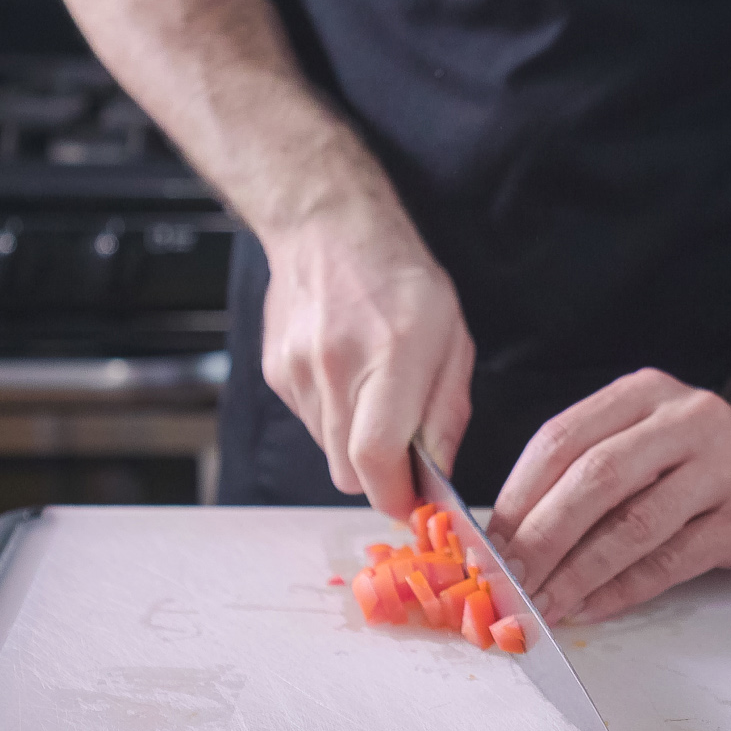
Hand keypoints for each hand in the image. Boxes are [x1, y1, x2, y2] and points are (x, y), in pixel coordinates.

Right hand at [259, 212, 473, 518]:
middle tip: (401, 449)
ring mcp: (298, 371)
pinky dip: (331, 417)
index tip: (412, 503)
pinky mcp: (276, 373)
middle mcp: (336, 367)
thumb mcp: (453, 339)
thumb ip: (446, 413)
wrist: (328, 228)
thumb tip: (437, 474)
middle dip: (378, 475)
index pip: (377, 458)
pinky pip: (308, 422)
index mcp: (391, 356)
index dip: (395, 496)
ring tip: (371, 392)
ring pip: (327, 451)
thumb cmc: (402, 278)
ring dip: (353, 442)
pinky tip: (345, 375)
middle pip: (348, 471)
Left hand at [485, 368, 730, 624]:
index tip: (487, 542)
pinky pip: (671, 561)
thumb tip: (508, 534)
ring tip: (544, 603)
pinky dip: (623, 590)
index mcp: (641, 394)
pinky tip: (591, 607)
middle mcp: (683, 420)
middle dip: (542, 536)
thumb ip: (583, 469)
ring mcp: (720, 467)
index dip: (518, 494)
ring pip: (634, 524)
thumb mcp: (641, 437)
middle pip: (595, 478)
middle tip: (509, 579)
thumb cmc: (693, 459)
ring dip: (579, 572)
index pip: (562, 438)